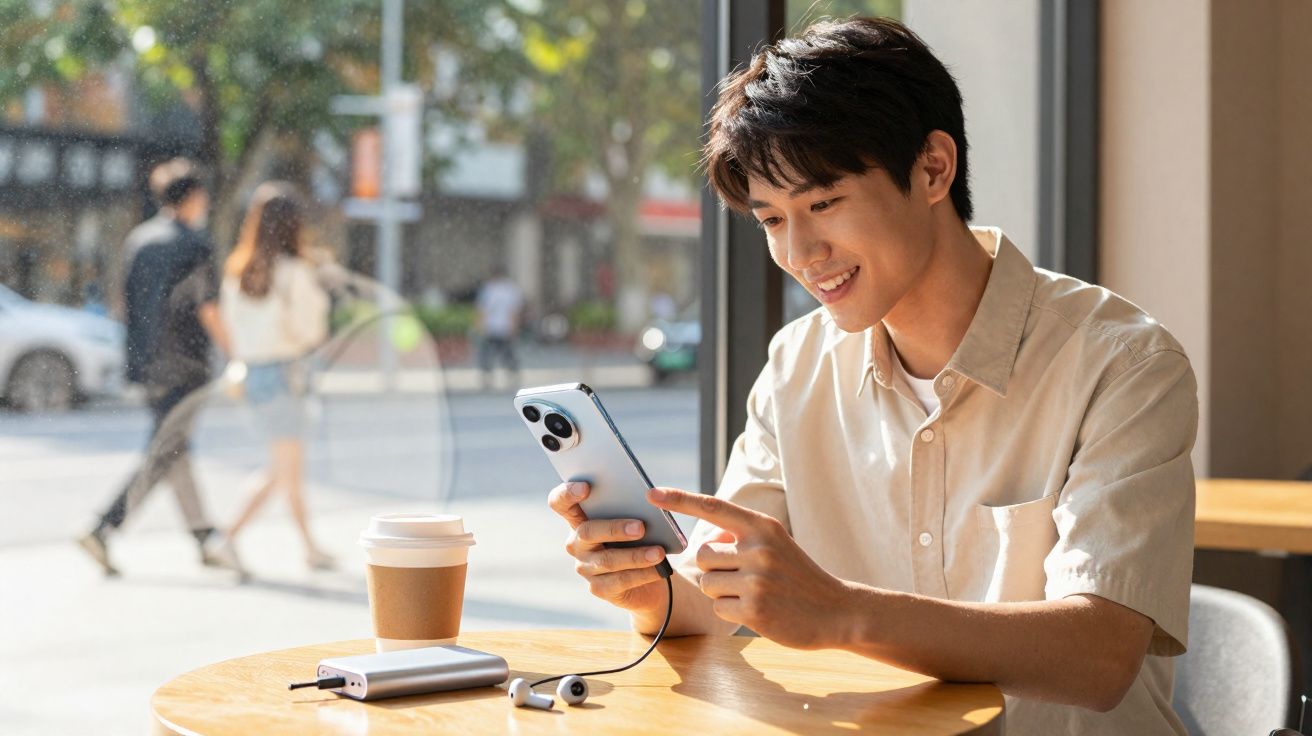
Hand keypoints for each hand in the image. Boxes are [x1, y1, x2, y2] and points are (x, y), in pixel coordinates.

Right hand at [547, 481, 668, 616]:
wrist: (651, 574)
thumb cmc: (641, 537)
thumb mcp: (639, 518)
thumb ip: (636, 506)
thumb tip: (652, 497)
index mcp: (580, 518)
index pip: (560, 502)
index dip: (567, 494)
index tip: (586, 487)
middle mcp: (577, 542)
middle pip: (587, 532)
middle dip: (615, 529)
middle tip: (641, 527)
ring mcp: (585, 567)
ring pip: (607, 560)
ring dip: (635, 556)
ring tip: (659, 552)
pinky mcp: (599, 588)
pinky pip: (620, 581)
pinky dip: (642, 574)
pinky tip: (658, 569)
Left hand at [647, 487, 853, 649]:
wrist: (837, 611)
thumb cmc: (797, 576)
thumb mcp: (775, 544)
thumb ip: (740, 537)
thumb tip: (702, 541)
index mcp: (762, 527)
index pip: (713, 506)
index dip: (679, 499)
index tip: (650, 493)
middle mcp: (758, 549)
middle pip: (701, 555)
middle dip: (712, 568)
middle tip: (741, 577)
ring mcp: (757, 580)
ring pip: (706, 584)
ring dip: (722, 592)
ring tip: (753, 594)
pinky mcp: (755, 610)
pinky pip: (718, 608)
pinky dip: (731, 612)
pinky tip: (757, 611)